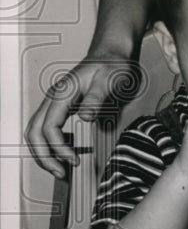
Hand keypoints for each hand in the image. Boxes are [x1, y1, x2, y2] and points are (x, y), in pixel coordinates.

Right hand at [25, 56, 140, 177]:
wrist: (111, 54)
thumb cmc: (112, 65)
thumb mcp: (110, 79)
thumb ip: (97, 98)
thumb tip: (86, 117)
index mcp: (62, 93)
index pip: (49, 127)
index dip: (58, 148)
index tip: (73, 161)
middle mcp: (53, 99)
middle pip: (34, 132)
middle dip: (44, 156)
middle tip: (61, 173)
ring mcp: (55, 103)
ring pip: (36, 132)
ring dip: (44, 153)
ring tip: (60, 169)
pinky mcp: (60, 108)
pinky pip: (46, 129)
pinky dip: (49, 145)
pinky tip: (63, 154)